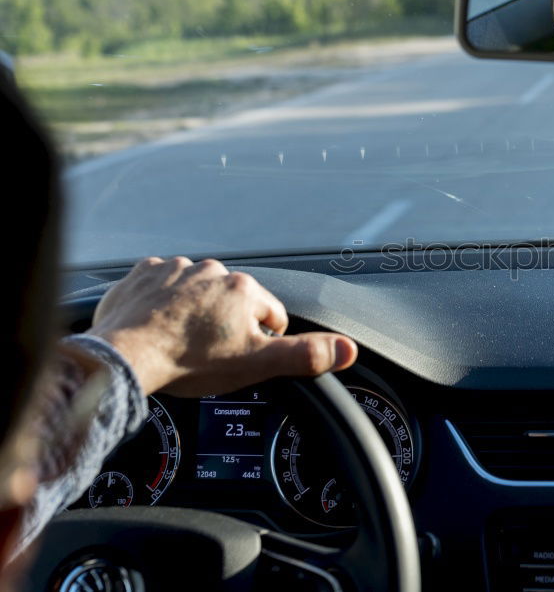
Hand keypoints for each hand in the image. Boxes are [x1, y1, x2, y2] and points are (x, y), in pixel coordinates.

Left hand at [87, 257, 357, 396]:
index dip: (260, 341)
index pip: (271, 316)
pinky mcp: (145, 272)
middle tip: (207, 352)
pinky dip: (163, 302)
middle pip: (234, 302)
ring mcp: (176, 269)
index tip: (239, 357)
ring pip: (198, 292)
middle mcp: (213, 271)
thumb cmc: (189, 361)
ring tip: (180, 339)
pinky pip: (163, 284)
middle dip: (226, 324)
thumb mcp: (256, 365)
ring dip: (195, 311)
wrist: (125, 356)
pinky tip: (158, 323)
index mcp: (245, 290)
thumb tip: (348, 349)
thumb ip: (305, 355)